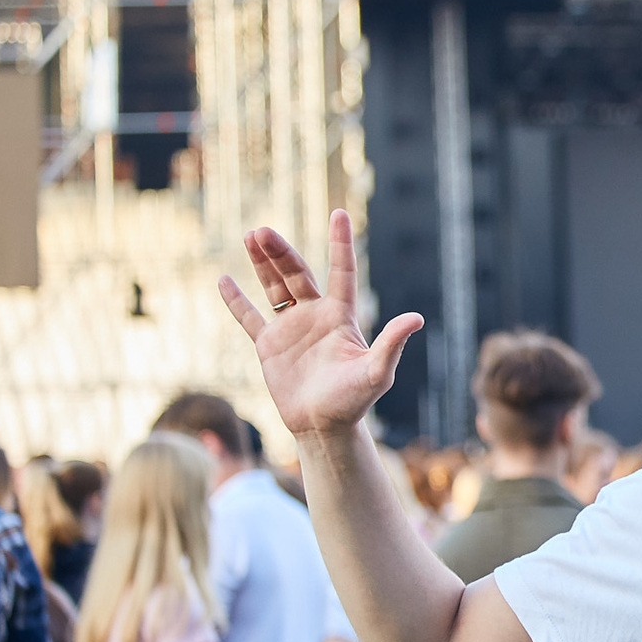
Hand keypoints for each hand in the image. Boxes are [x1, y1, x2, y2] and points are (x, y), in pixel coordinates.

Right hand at [219, 211, 424, 439]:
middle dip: (280, 252)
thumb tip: (417, 318)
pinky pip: (249, 318)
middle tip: (262, 231)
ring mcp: (291, 328)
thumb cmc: (355, 401)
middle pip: (297, 274)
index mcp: (341, 317)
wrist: (325, 427)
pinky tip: (223, 280)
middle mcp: (316, 316)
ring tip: (252, 235)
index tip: (339, 214)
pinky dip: (236, 301)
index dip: (340, 244)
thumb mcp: (376, 372)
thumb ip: (392, 344)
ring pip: (274, 287)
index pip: (341, 272)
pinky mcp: (269, 345)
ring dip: (262, 264)